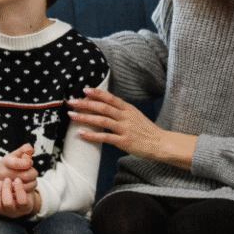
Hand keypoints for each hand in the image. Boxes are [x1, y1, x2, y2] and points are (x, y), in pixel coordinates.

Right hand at [0, 143, 37, 190]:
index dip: (28, 162)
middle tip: (30, 171)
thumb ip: (24, 149)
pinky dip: (31, 188)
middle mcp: (4, 174)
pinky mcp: (12, 194)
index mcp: (6, 162)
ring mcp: (7, 186)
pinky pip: (28, 192)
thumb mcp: (15, 154)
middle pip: (27, 175)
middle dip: (33, 172)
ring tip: (28, 178)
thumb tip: (31, 150)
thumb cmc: (10, 164)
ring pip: (30, 184)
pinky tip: (26, 184)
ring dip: (33, 180)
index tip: (29, 162)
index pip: (19, 163)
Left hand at [0, 177, 38, 218]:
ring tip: (0, 182)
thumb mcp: (28, 188)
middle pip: (7, 203)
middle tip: (7, 179)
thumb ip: (24, 185)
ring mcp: (3, 213)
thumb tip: (14, 181)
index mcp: (25, 208)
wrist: (17, 198)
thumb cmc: (24, 191)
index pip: (22, 201)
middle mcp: (14, 213)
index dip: (19, 189)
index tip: (17, 179)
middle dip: (6, 188)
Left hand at [68, 87, 196, 170]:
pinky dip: (92, 135)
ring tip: (72, 115)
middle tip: (71, 101)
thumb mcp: (135, 115)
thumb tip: (104, 105)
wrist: (162, 144)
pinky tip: (81, 133)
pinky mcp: (124, 141)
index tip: (84, 90)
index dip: (97, 93)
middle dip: (86, 103)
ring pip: (102, 120)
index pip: (110, 98)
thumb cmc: (146, 130)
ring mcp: (125, 129)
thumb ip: (121, 110)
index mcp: (128, 109)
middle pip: (103, 107)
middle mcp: (126, 116)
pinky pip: (105, 137)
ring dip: (85, 117)